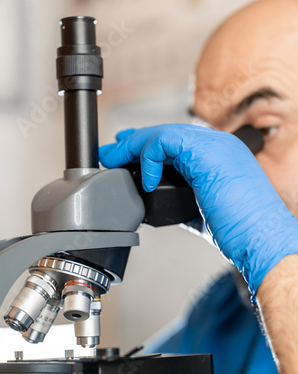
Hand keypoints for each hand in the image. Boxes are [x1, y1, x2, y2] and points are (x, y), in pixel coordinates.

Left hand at [100, 124, 297, 298]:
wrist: (262, 239)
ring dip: (133, 146)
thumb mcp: (203, 209)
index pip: (176, 142)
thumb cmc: (240, 229)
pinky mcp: (206, 152)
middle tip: (111, 154)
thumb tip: (154, 199)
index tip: (126, 154)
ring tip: (112, 159)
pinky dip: (148, 157)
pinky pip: (165, 142)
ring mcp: (214, 145)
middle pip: (166, 135)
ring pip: (162, 134)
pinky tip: (145, 179)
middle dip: (133, 143)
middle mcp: (217, 144)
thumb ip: (181, 197)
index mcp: (218, 155)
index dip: (147, 145)